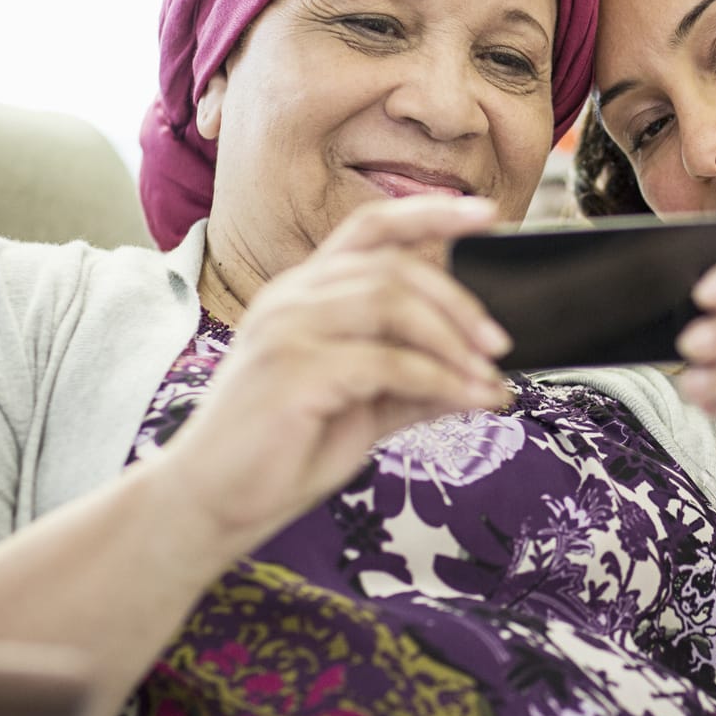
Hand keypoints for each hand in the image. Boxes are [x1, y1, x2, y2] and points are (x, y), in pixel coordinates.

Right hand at [157, 195, 512, 552]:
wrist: (216, 501)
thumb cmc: (284, 450)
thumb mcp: (366, 409)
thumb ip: (418, 385)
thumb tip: (488, 382)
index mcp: (305, 292)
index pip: (371, 228)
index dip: (430, 213)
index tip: (487, 213)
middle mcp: (291, 297)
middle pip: (394, 267)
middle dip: (460, 304)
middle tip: (499, 345)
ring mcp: (286, 329)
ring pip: (392, 302)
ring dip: (453, 341)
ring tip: (487, 378)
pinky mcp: (291, 369)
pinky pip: (386, 361)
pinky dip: (439, 379)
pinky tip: (467, 400)